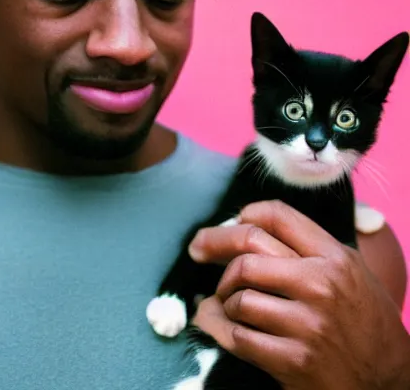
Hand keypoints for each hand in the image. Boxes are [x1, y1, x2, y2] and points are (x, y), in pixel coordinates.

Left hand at [189, 200, 409, 389]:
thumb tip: (252, 224)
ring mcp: (306, 324)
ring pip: (238, 295)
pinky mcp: (292, 361)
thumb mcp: (351, 271)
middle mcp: (320, 284)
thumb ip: (309, 247)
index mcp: (334, 257)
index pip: (278, 216)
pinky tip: (213, 321)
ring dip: (220, 297)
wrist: (389, 383)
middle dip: (213, 243)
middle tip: (197, 250)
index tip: (231, 222)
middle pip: (247, 247)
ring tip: (221, 300)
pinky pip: (237, 335)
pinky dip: (216, 326)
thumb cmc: (365, 321)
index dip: (246, 214)